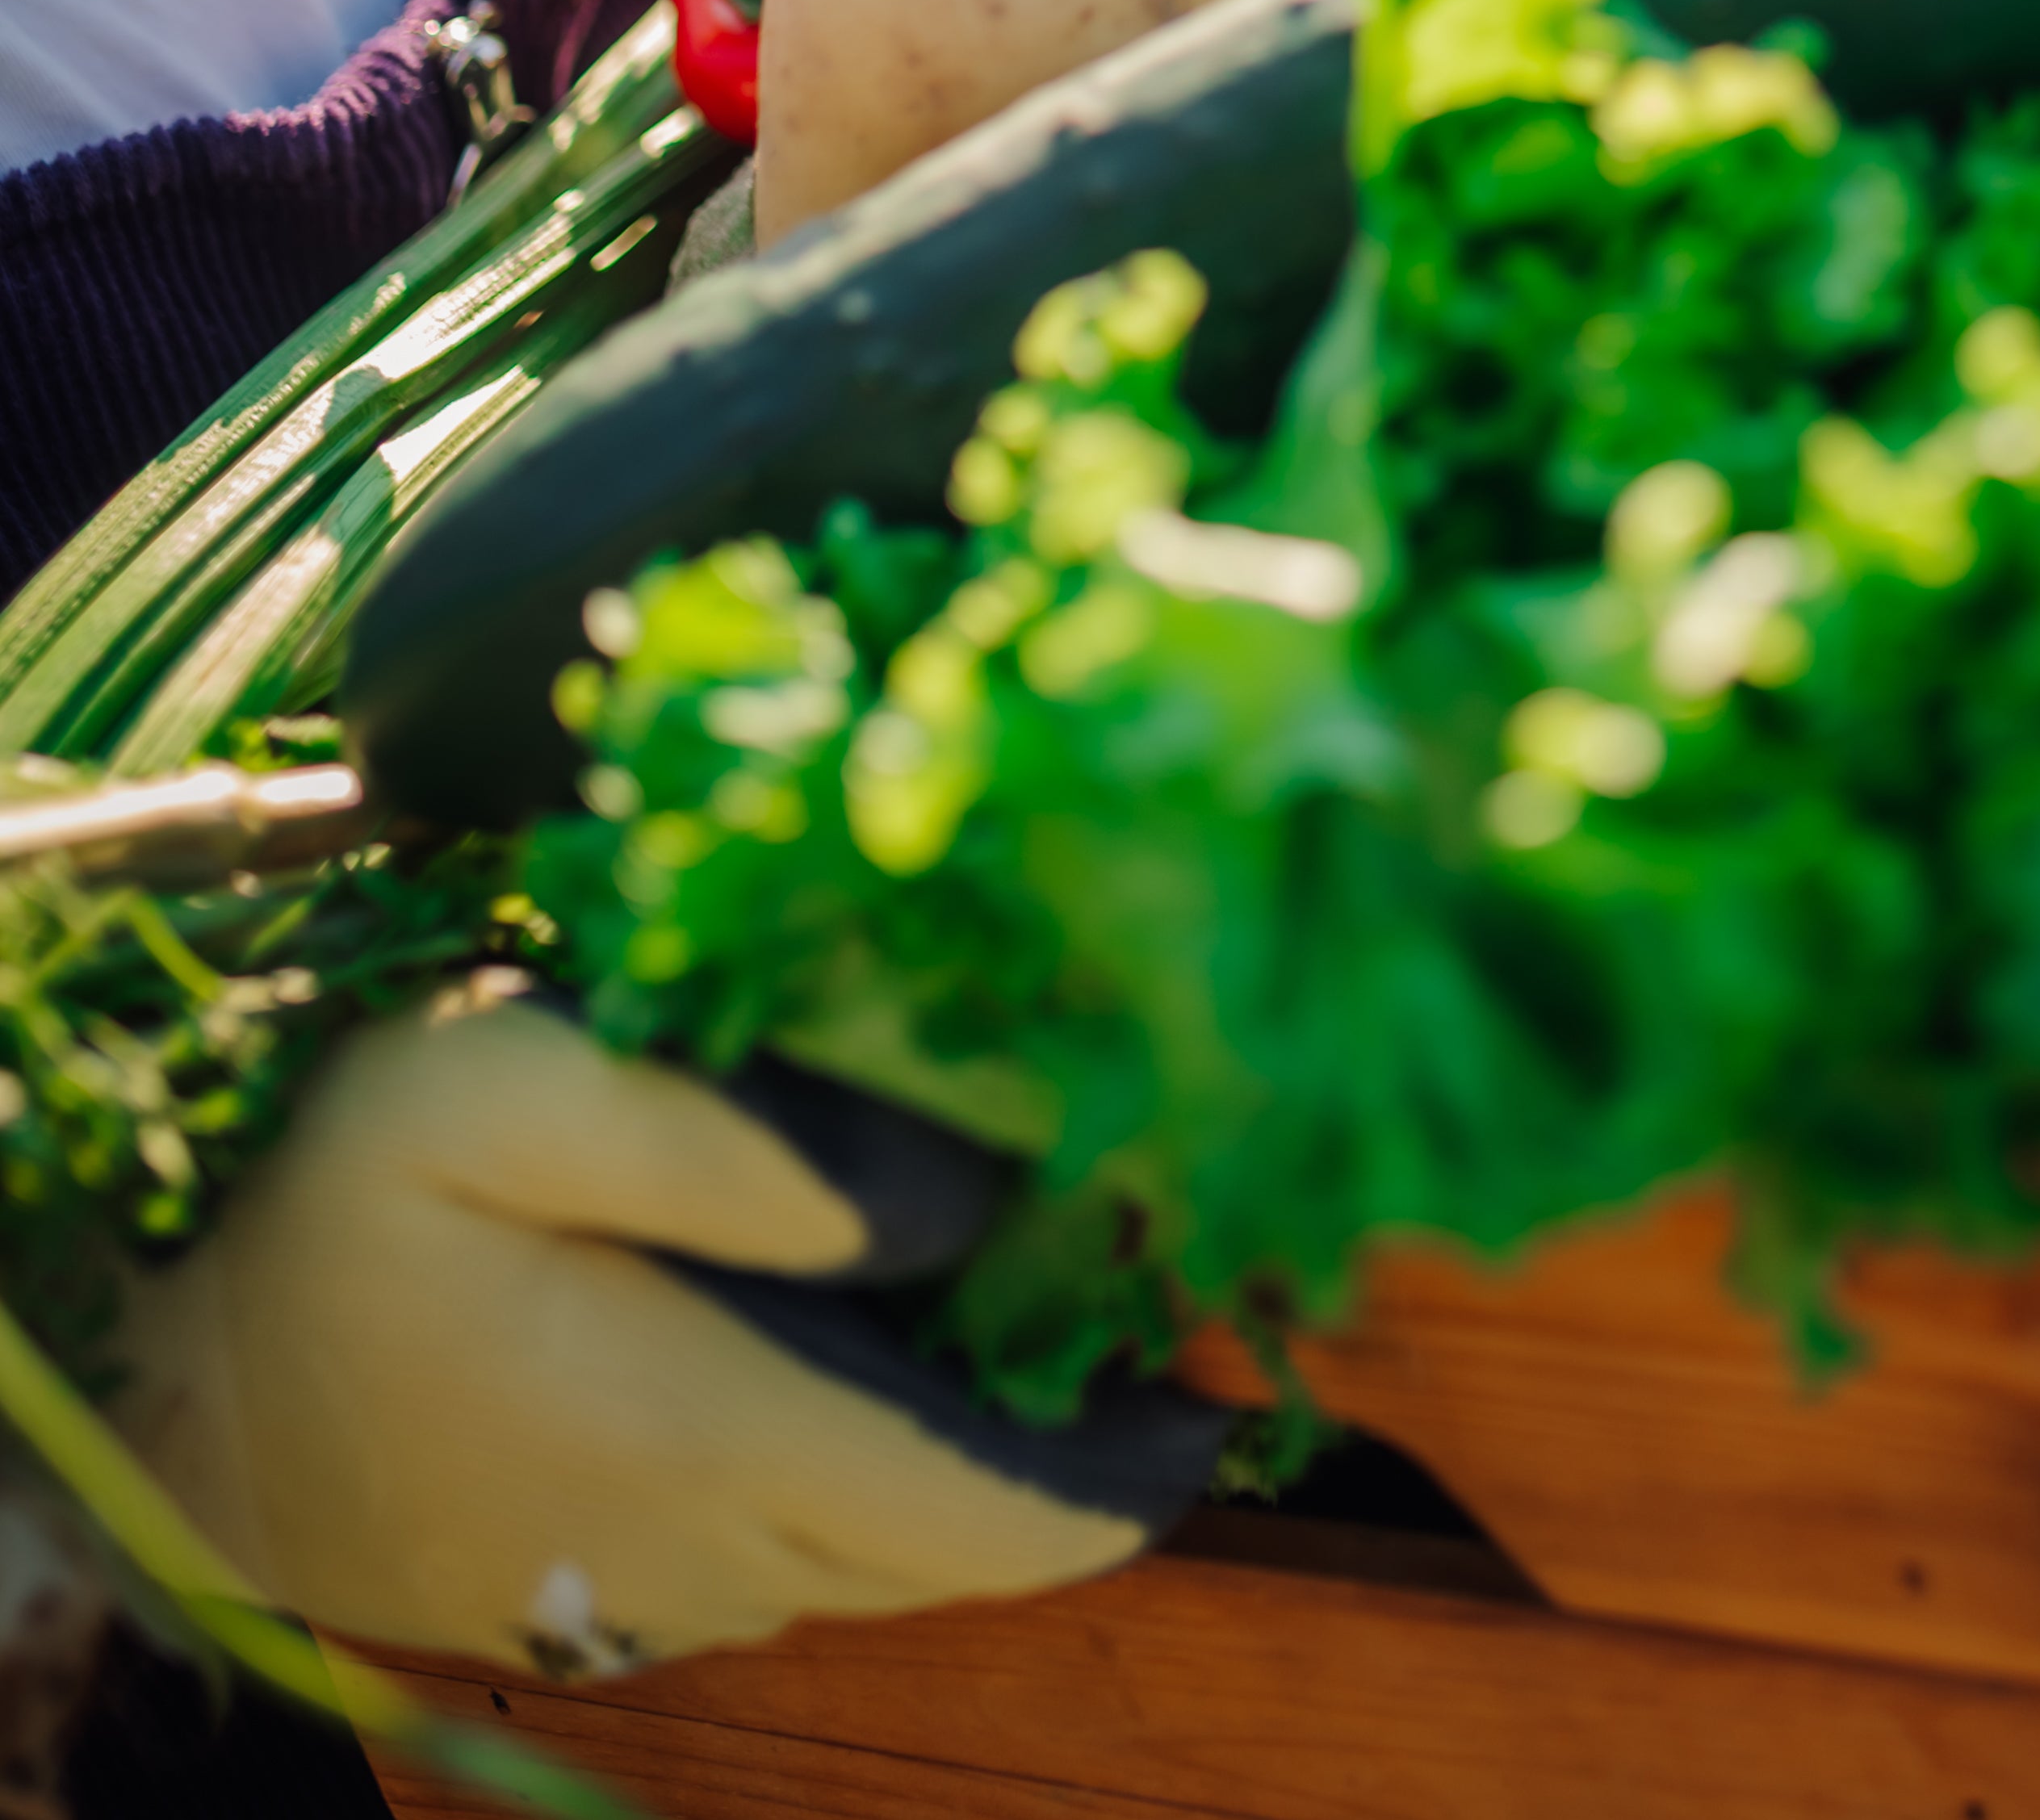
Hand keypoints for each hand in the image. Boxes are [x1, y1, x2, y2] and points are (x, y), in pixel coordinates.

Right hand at [117, 977, 1218, 1675]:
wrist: (168, 1385)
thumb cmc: (331, 1206)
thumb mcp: (504, 1091)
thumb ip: (733, 1138)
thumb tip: (947, 1191)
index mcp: (716, 1433)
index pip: (993, 1510)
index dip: (1131, 1467)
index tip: (1227, 1381)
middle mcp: (712, 1549)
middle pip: (961, 1546)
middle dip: (1084, 1462)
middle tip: (1177, 1329)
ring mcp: (656, 1591)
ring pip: (884, 1561)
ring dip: (984, 1476)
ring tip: (1070, 1334)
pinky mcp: (608, 1590)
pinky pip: (798, 1559)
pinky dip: (883, 1487)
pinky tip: (903, 1373)